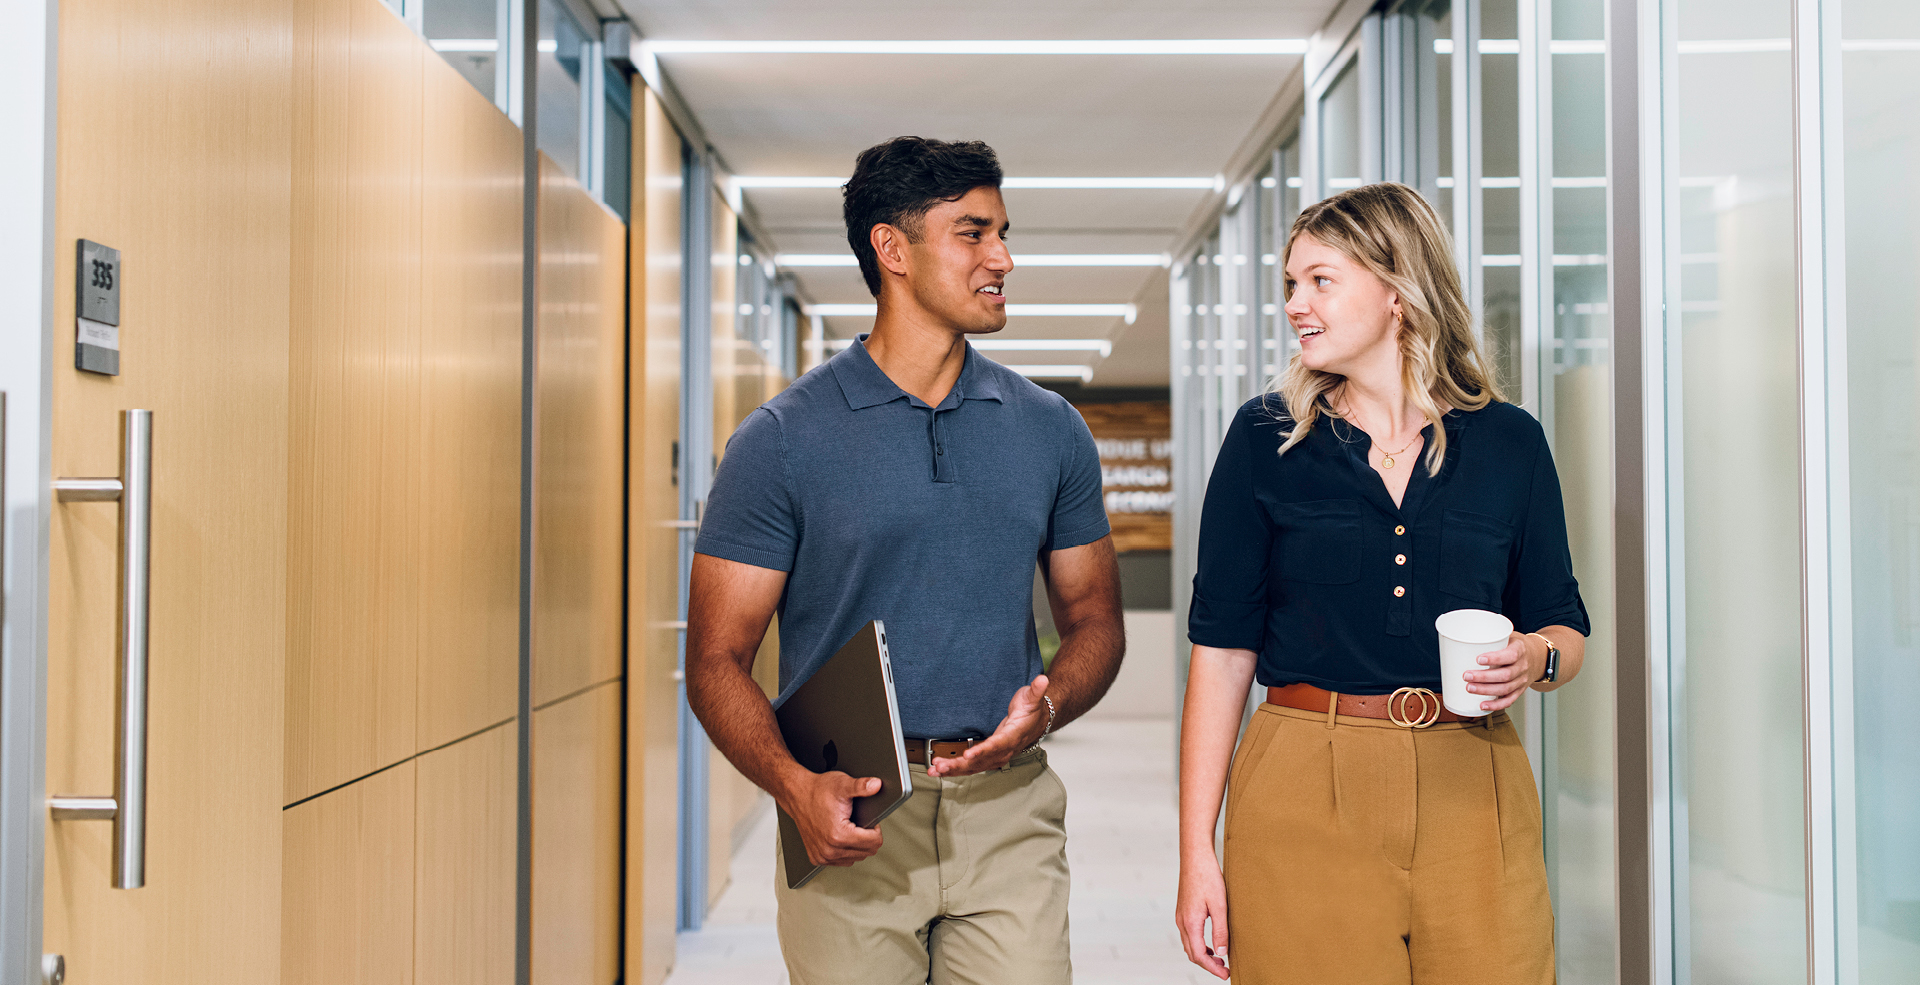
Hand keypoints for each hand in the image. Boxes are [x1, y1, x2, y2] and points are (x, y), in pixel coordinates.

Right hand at [777, 769, 884, 866]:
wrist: (797, 795)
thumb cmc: (817, 791)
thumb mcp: (842, 784)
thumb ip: (861, 786)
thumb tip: (877, 785)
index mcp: (839, 835)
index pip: (874, 842)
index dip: (876, 829)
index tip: (869, 820)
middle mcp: (830, 850)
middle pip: (867, 852)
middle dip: (867, 837)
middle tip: (858, 823)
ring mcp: (823, 856)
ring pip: (855, 858)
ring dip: (857, 846)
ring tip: (849, 828)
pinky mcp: (817, 858)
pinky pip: (841, 861)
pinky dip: (845, 851)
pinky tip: (840, 837)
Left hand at [927, 675, 1049, 776]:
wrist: (1037, 723)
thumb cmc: (1032, 711)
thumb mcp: (1033, 698)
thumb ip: (1036, 690)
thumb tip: (1042, 679)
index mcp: (1014, 736)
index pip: (998, 744)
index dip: (984, 750)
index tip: (969, 755)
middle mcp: (1005, 750)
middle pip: (982, 761)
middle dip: (960, 765)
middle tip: (942, 766)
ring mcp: (996, 756)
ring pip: (974, 767)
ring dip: (954, 769)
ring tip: (935, 770)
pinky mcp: (989, 757)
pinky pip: (972, 766)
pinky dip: (956, 768)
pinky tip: (940, 768)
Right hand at [1176, 853, 1230, 979]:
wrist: (1195, 857)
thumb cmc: (1208, 877)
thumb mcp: (1220, 905)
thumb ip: (1220, 930)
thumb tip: (1222, 953)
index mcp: (1190, 923)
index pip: (1199, 955)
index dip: (1213, 968)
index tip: (1226, 975)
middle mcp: (1182, 922)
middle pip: (1192, 953)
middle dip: (1208, 965)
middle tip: (1225, 970)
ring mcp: (1180, 916)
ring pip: (1189, 945)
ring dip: (1203, 955)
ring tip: (1220, 959)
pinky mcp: (1183, 911)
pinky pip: (1189, 935)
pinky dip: (1199, 944)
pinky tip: (1211, 942)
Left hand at [1462, 632, 1535, 712]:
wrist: (1537, 657)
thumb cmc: (1515, 645)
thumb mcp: (1507, 636)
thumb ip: (1490, 637)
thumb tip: (1462, 637)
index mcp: (1520, 650)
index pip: (1511, 655)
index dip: (1495, 658)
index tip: (1478, 659)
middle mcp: (1523, 666)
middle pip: (1506, 675)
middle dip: (1484, 677)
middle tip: (1466, 676)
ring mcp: (1522, 680)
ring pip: (1506, 689)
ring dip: (1486, 691)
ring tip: (1469, 688)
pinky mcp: (1520, 690)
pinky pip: (1509, 700)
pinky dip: (1496, 705)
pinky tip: (1482, 705)